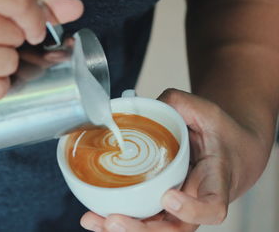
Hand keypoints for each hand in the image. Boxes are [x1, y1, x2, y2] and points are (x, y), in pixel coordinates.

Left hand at [81, 89, 268, 231]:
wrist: (229, 152)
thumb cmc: (220, 134)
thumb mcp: (205, 112)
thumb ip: (176, 104)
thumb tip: (137, 105)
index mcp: (215, 181)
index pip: (213, 206)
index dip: (193, 209)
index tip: (169, 196)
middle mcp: (196, 201)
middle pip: (174, 229)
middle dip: (142, 230)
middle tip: (114, 220)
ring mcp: (178, 208)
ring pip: (154, 229)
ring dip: (124, 229)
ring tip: (94, 221)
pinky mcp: (162, 205)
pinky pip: (142, 219)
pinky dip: (119, 221)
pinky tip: (94, 218)